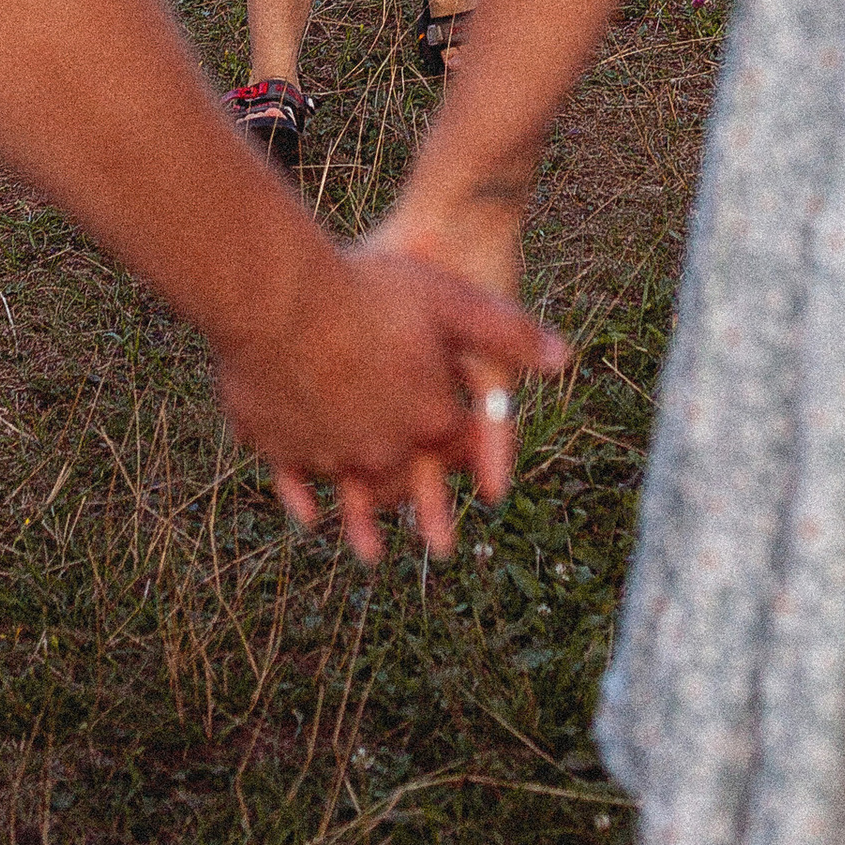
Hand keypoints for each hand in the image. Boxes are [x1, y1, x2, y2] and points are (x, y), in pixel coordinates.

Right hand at [211, 240, 563, 562]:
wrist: (279, 301)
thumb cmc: (367, 291)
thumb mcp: (450, 300)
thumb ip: (508, 332)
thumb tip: (566, 358)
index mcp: (429, 418)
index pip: (457, 446)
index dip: (467, 452)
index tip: (470, 462)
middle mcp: (382, 448)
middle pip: (405, 483)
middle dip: (421, 507)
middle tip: (438, 545)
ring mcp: (328, 452)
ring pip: (351, 491)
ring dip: (364, 521)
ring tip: (372, 553)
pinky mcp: (278, 446)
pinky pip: (295, 482)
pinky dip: (303, 499)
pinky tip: (307, 513)